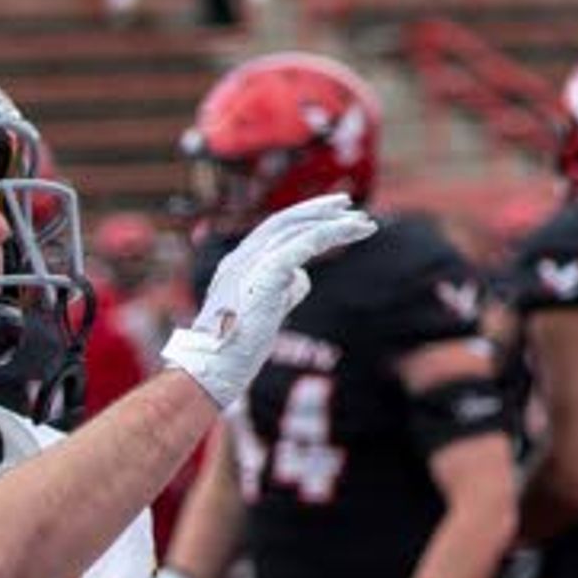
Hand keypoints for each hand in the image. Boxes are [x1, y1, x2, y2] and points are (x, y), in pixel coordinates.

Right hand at [162, 193, 373, 409]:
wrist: (213, 370)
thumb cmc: (237, 348)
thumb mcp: (263, 311)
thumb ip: (281, 290)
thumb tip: (301, 276)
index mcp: (237, 264)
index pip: (273, 229)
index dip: (303, 218)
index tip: (332, 214)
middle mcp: (240, 258)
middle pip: (284, 221)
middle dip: (319, 211)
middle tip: (351, 206)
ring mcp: (249, 265)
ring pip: (296, 230)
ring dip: (334, 223)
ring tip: (364, 224)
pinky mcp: (263, 276)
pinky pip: (302, 245)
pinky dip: (329, 234)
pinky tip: (352, 232)